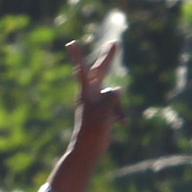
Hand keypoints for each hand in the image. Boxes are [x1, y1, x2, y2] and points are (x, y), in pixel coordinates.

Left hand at [65, 36, 125, 162]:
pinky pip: (117, 107)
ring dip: (119, 107)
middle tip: (114, 44)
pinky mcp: (104, 110)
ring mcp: (98, 101)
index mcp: (86, 92)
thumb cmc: (93, 130)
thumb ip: (111, 98)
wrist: (89, 148)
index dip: (77, 56)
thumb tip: (119, 89)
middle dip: (108, 59)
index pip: (81, 70)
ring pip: (115, 96)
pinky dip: (120, 114)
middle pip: (101, 71)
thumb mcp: (103, 112)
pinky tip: (122, 124)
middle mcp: (92, 94)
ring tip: (116, 120)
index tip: (70, 43)